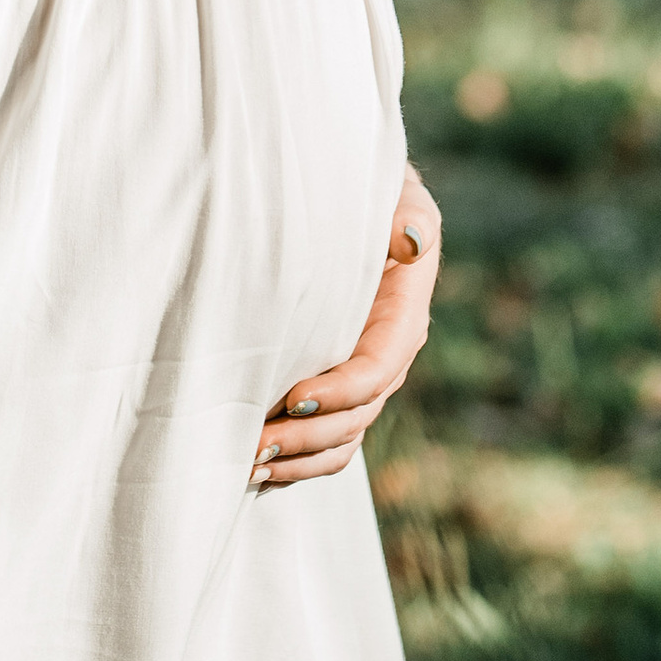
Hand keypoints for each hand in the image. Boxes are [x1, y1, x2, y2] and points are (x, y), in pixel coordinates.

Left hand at [251, 163, 442, 488]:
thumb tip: (410, 241)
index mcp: (403, 318)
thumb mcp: (398, 193)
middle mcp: (387, 357)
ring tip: (250, 462)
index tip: (293, 399)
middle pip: (356, 416)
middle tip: (255, 443)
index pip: (377, 368)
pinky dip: (298, 461)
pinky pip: (328, 441)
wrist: (349, 201)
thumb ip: (407, 215)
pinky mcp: (337, 389)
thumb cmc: (369, 193)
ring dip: (299, 458)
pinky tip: (258, 468)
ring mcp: (363, 378)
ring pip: (341, 439)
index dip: (340, 391)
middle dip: (308, 436)